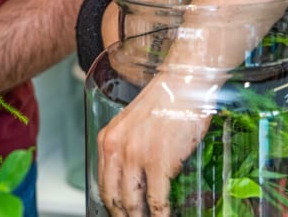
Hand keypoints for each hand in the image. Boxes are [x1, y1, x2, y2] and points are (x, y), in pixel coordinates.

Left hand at [97, 72, 212, 215]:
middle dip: (123, 216)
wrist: (184, 84)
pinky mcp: (158, 161)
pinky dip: (161, 215)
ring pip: (132, 203)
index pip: (103, 183)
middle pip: (114, 197)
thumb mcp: (133, 124)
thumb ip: (127, 148)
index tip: (119, 214)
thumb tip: (134, 178)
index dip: (112, 205)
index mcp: (107, 139)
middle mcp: (115, 148)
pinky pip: (156, 200)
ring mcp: (136, 155)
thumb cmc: (166, 101)